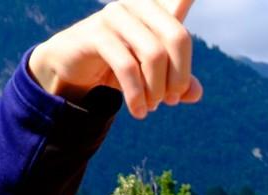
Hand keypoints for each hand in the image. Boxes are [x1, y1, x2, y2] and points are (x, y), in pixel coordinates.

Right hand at [28, 0, 200, 118]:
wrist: (72, 70)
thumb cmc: (119, 67)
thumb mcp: (153, 77)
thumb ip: (178, 84)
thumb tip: (195, 93)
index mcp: (158, 9)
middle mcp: (139, 4)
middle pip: (178, 37)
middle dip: (179, 78)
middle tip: (171, 100)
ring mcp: (116, 15)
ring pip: (154, 54)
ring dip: (157, 90)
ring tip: (151, 107)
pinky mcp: (96, 33)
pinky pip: (127, 66)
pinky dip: (137, 95)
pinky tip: (138, 110)